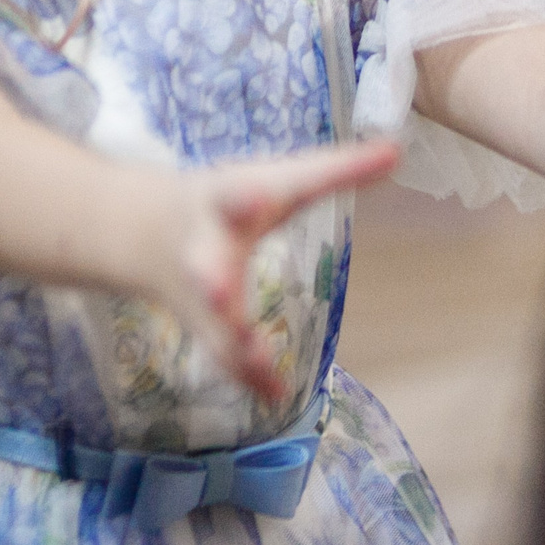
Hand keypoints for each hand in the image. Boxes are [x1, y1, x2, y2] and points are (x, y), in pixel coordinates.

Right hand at [145, 140, 401, 400]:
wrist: (147, 230)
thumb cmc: (230, 197)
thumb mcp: (275, 178)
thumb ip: (334, 170)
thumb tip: (397, 150)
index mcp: (221, 200)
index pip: (239, 193)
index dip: (247, 195)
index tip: (256, 196)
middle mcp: (203, 249)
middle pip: (204, 264)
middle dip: (212, 278)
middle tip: (217, 289)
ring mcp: (199, 294)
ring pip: (212, 322)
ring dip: (233, 341)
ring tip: (259, 358)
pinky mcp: (204, 325)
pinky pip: (224, 356)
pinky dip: (248, 375)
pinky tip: (276, 394)